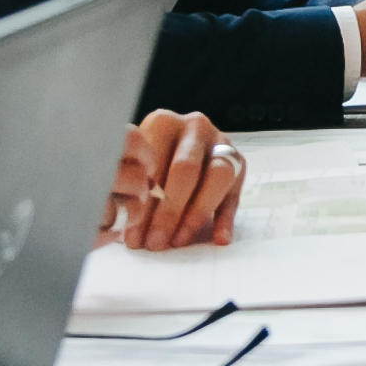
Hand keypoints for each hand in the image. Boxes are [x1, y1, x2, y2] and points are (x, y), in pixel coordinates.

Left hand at [114, 110, 245, 250]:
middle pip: (186, 169)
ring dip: (196, 214)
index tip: (133, 234)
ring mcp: (220, 142)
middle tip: (155, 242)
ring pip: (217, 177)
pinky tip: (218, 239)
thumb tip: (125, 230)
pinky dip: (226, 219)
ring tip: (179, 241)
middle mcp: (194, 127)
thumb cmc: (145, 162)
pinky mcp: (239, 164)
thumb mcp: (133, 166)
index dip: (143, 202)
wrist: (175, 145)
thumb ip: (131, 189)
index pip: (155, 162)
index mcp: (163, 123)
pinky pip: (234, 194)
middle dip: (169, 212)